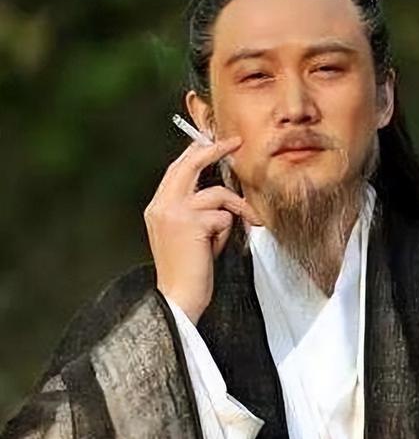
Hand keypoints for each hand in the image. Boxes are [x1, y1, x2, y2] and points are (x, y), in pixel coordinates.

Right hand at [144, 137, 260, 323]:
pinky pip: (223, 216)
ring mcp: (174, 213)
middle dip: (215, 149)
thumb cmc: (188, 268)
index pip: (177, 169)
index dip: (196, 152)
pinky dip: (227, 231)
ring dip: (235, 209)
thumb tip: (219, 188)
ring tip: (241, 225)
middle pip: (190, 164)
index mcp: (157, 207)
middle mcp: (161, 205)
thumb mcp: (186, 232)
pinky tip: (215, 248)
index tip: (214, 141)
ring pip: (217, 194)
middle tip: (235, 142)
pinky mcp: (190, 223)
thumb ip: (195, 209)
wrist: (177, 297)